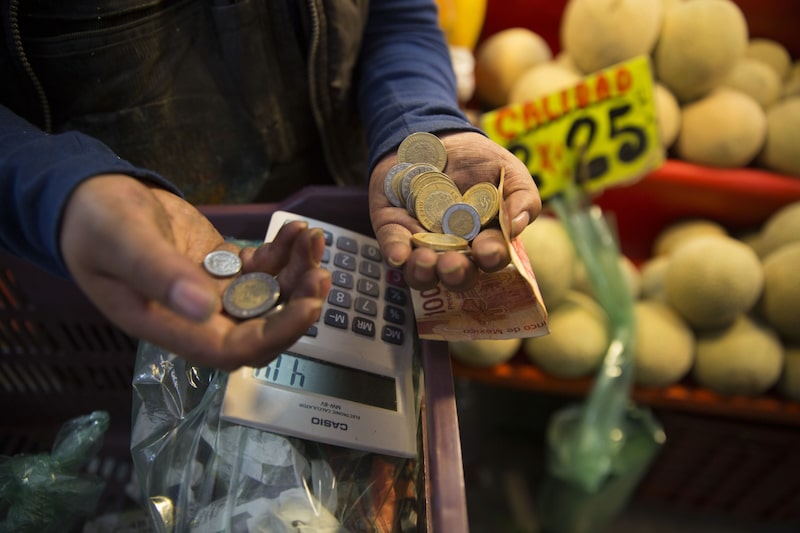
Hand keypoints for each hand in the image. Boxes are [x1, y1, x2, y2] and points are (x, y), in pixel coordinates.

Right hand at [60, 175, 331, 370]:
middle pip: (259, 328)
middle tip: (320, 272)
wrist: (88, 197)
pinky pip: (259, 269)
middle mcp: (195, 318)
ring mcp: (210, 293)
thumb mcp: (122, 242)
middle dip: (296, 304)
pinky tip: (297, 231)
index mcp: (169, 327)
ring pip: (266, 296)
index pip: (231, 349)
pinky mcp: (219, 268)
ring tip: (313, 239)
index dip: (274, 336)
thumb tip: (204, 308)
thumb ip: (158, 274)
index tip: (307, 307)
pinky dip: (282, 253)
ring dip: (295, 274)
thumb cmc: (95, 223)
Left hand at [369, 131, 540, 290]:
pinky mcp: (394, 230)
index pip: (491, 258)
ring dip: (423, 272)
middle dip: (455, 274)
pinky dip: (395, 252)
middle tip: (452, 264)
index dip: (490, 258)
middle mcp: (456, 251)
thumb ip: (522, 197)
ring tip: (425, 260)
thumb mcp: (509, 171)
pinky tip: (399, 254)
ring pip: (422, 273)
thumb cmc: (479, 161)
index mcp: (487, 241)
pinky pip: (393, 247)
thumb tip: (516, 226)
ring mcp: (423, 244)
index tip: (486, 250)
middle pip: (456, 275)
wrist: (438, 137)